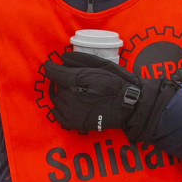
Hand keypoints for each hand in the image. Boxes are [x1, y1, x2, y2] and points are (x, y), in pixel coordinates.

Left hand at [44, 51, 178, 140]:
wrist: (130, 106)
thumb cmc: (117, 83)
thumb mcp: (100, 66)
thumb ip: (79, 61)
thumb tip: (62, 58)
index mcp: (76, 82)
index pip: (53, 72)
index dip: (51, 67)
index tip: (50, 64)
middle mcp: (70, 98)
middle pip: (56, 85)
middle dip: (61, 80)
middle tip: (73, 79)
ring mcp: (71, 112)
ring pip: (56, 99)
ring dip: (62, 93)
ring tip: (74, 91)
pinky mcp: (74, 123)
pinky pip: (58, 114)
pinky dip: (60, 108)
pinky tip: (69, 103)